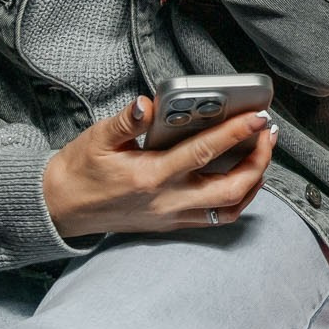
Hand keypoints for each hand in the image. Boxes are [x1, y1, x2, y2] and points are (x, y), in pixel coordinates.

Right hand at [39, 94, 276, 238]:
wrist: (60, 209)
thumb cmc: (80, 171)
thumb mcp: (97, 139)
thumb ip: (126, 120)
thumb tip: (147, 103)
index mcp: (151, 175)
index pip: (204, 152)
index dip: (236, 133)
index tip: (258, 117)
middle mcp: (167, 201)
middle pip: (231, 188)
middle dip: (258, 160)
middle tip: (268, 134)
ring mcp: (172, 216)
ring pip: (229, 208)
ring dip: (254, 182)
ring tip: (262, 154)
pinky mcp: (172, 224)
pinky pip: (216, 218)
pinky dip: (237, 199)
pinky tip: (243, 179)